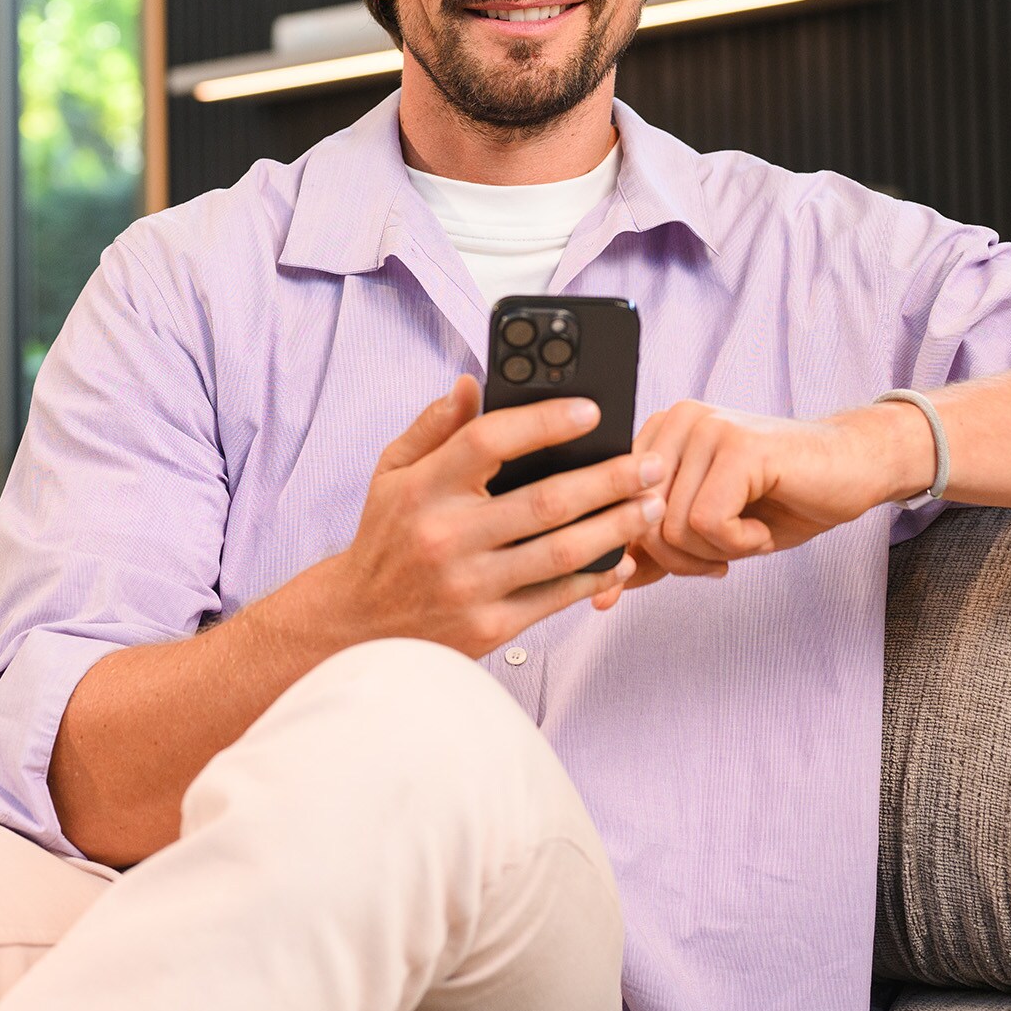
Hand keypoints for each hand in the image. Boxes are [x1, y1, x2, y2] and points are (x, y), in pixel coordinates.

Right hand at [325, 375, 669, 655]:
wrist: (358, 627)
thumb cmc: (386, 537)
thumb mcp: (393, 473)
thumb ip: (434, 426)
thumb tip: (472, 382)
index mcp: (423, 488)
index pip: (490, 441)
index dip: (546, 421)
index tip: (591, 410)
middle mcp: (446, 536)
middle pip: (546, 500)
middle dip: (610, 479)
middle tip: (649, 463)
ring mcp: (469, 586)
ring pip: (562, 550)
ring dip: (618, 526)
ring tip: (652, 505)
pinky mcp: (488, 628)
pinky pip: (556, 597)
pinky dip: (597, 576)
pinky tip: (624, 557)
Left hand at [626, 399, 934, 578]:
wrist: (853, 471)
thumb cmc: (781, 501)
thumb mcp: (707, 534)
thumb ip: (654, 553)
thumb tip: (600, 596)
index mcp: (660, 435)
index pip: (615, 508)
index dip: (643, 552)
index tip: (680, 564)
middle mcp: (676, 421)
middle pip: (639, 523)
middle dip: (682, 559)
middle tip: (725, 554)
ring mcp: (707, 428)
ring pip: (671, 527)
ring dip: (716, 552)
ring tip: (749, 534)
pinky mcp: (738, 447)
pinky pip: (707, 522)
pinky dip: (738, 543)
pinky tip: (761, 531)